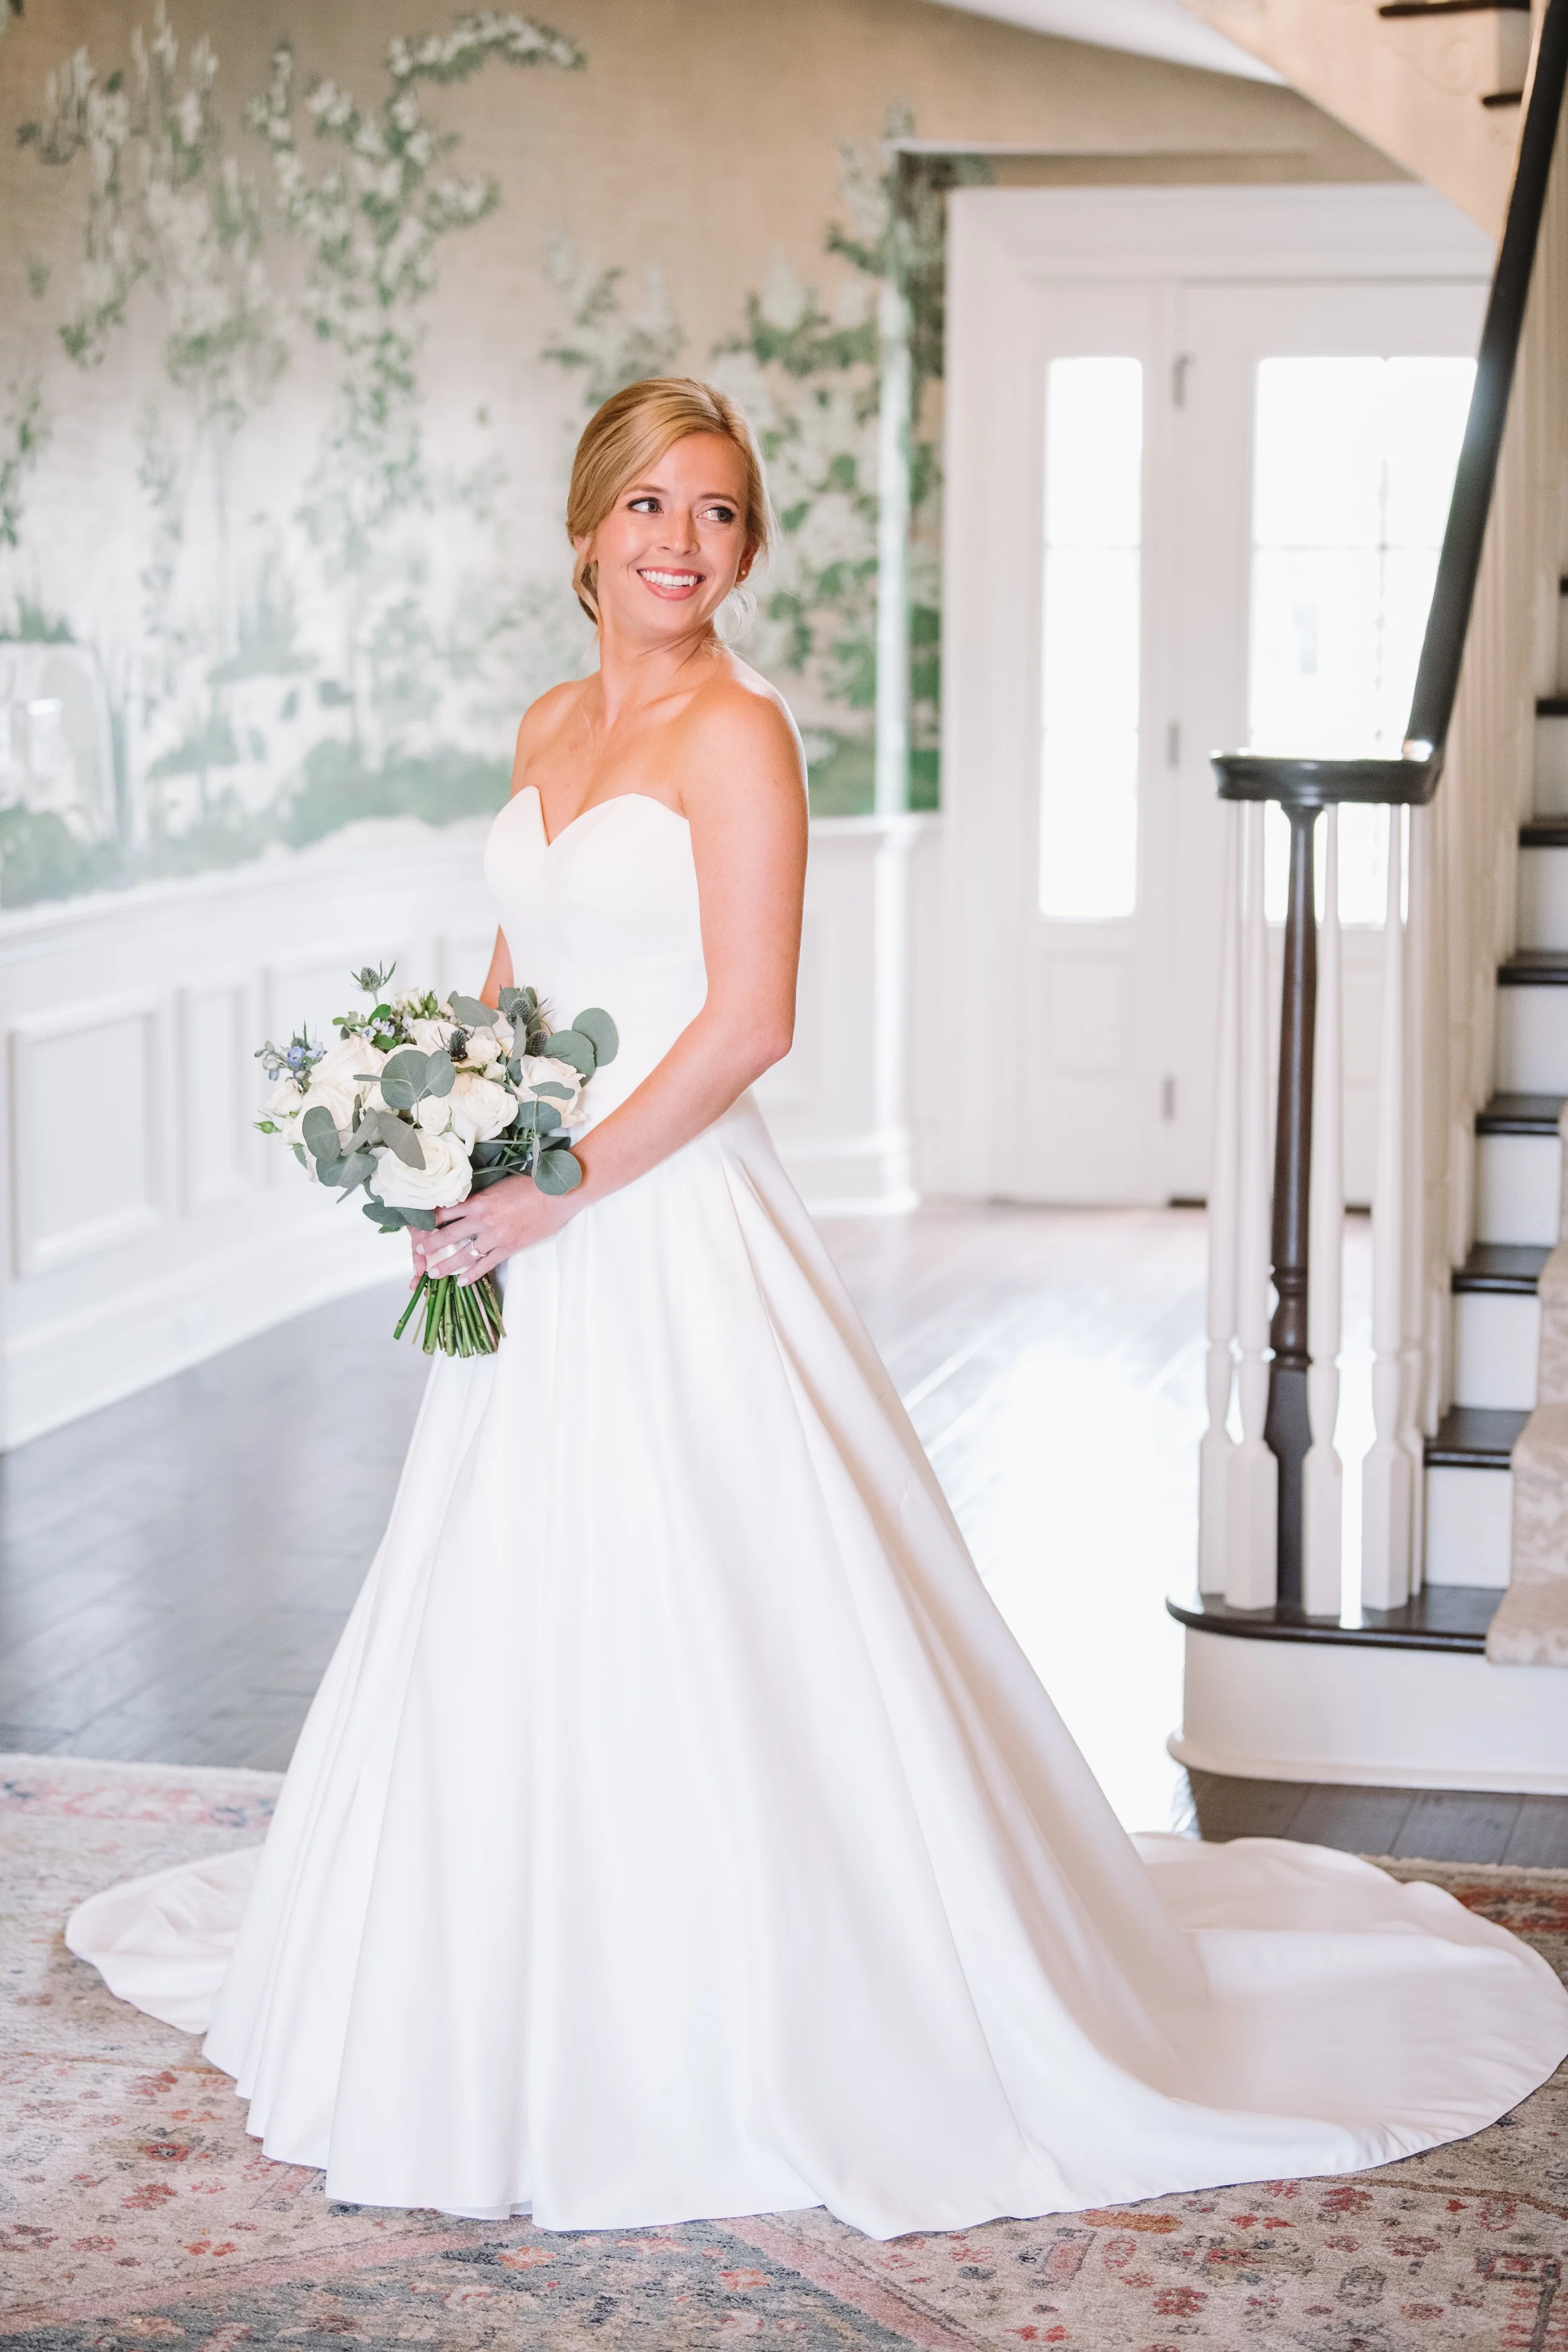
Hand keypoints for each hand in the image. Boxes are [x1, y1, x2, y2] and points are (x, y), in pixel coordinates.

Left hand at [415, 1173, 579, 1286]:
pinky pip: (486, 1264)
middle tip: (418, 1252)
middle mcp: (482, 1220)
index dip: (430, 1220)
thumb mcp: (499, 1186)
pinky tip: (462, 1281)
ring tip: (434, 1273)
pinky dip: (472, 1274)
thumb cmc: (531, 1185)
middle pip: (449, 1234)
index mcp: (478, 1201)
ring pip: (464, 1254)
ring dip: (447, 1265)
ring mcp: (495, 1236)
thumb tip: (467, 1203)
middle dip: (431, 1245)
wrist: (556, 1195)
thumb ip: (482, 1197)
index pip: (445, 1211)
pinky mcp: (509, 1248)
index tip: (418, 1226)